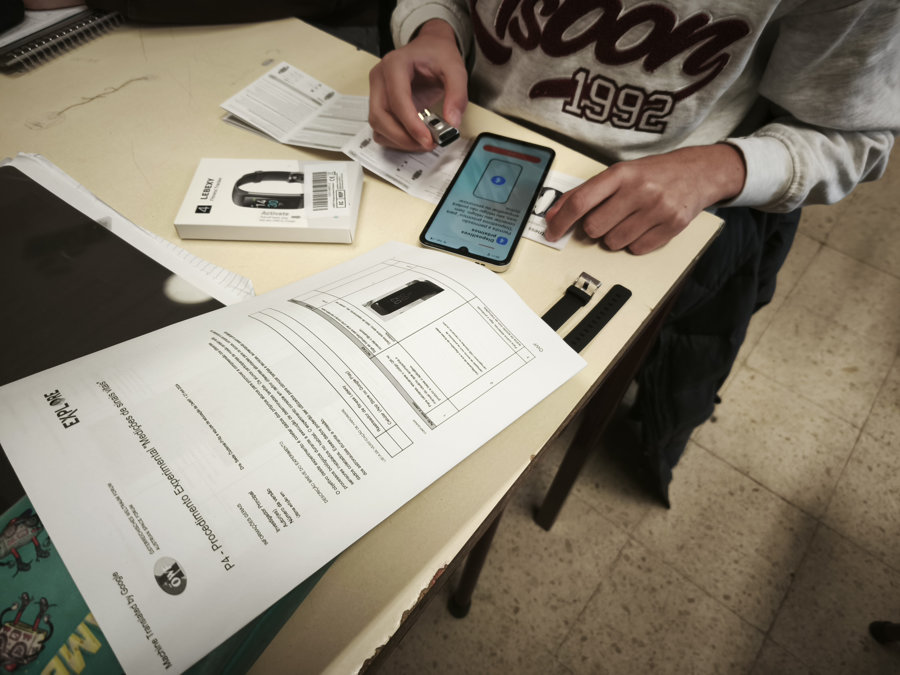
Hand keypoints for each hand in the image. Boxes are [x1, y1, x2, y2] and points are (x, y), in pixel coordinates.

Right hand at [368, 20, 467, 150]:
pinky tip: (413, 138)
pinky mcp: (379, 103)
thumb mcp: (455, 69)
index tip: (428, 140)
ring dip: (399, 140)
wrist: (429, 48)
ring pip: (377, 125)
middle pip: (380, 116)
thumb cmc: (437, 55)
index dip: (411, 124)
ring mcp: (376, 91)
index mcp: (395, 64)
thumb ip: (457, 95)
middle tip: (428, 144)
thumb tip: (452, 123)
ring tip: (423, 141)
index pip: (397, 100)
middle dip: (403, 137)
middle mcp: (380, 78)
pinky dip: (395, 139)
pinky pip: (380, 128)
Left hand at [544, 144, 745, 253]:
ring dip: (614, 237)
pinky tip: (644, 226)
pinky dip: (635, 243)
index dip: (561, 221)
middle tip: (608, 217)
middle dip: (595, 228)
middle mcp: (639, 190)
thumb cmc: (654, 173)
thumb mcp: (619, 173)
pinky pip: (636, 249)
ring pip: (613, 243)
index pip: (581, 202)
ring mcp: (657, 209)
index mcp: (621, 173)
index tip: (552, 232)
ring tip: (629, 220)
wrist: (699, 172)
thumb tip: (555, 214)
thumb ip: (586, 192)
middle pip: (594, 228)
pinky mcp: (672, 226)